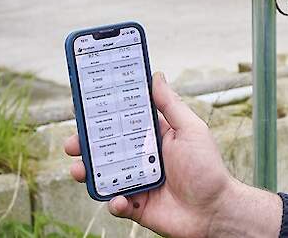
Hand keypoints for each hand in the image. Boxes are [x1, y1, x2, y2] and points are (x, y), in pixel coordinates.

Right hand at [64, 72, 282, 237]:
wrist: (215, 211)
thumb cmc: (207, 168)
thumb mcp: (191, 129)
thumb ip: (170, 105)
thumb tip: (156, 75)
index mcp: (152, 138)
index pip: (121, 123)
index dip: (102, 117)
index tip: (83, 109)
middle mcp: (141, 159)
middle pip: (105, 149)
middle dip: (84, 145)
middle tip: (71, 143)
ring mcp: (137, 183)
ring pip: (103, 176)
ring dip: (88, 172)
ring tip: (79, 170)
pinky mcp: (137, 207)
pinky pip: (117, 204)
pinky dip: (114, 202)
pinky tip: (120, 200)